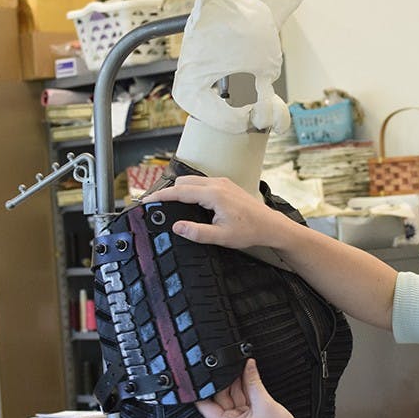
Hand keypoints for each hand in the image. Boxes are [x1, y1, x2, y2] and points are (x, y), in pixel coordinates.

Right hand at [151, 176, 287, 249]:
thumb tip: (176, 227)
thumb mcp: (222, 237)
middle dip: (169, 192)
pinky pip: (202, 183)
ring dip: (181, 190)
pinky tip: (190, 203)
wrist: (271, 226)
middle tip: (157, 205)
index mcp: (214, 194)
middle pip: (183, 182)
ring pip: (193, 180)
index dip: (161, 196)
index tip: (147, 201)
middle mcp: (217, 183)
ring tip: (171, 205)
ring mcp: (223, 182)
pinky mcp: (226, 185)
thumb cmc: (250, 231)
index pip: (180, 192)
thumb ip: (197, 233)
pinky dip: (192, 189)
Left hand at [196, 359, 309, 417]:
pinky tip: (252, 378)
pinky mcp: (252, 417)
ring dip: (239, 384)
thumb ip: (253, 382)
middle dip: (227, 382)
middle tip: (235, 367)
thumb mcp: (264, 403)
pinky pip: (245, 399)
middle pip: (222, 398)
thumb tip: (248, 365)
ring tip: (247, 371)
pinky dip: (248, 389)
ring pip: (234, 396)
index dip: (201, 392)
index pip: (206, 407)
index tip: (201, 377)